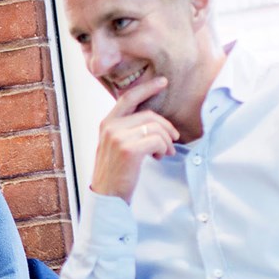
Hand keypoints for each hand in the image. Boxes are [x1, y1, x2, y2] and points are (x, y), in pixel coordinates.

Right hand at [91, 75, 176, 200]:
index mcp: (107, 123)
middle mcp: (110, 127)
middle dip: (166, 128)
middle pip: (149, 115)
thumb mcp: (116, 146)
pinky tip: (159, 157)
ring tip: (164, 153)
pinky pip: (157, 140)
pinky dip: (164, 148)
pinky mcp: (128, 149)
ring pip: (156, 127)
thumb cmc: (115, 173)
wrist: (106, 197)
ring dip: (167, 141)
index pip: (128, 97)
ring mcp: (118, 137)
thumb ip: (128, 130)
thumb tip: (155, 122)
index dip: (146, 87)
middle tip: (172, 142)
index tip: (162, 81)